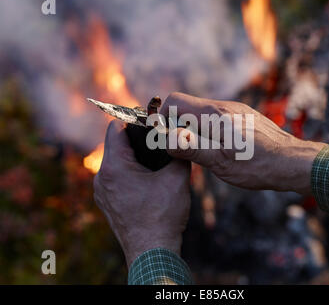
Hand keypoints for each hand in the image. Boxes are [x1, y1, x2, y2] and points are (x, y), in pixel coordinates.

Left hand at [93, 120, 190, 267]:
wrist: (152, 252)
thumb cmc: (162, 216)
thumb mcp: (177, 179)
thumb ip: (179, 154)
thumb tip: (182, 140)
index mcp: (115, 167)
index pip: (116, 129)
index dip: (134, 121)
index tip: (149, 122)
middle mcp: (102, 178)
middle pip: (116, 146)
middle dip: (137, 142)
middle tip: (157, 141)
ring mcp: (102, 192)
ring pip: (116, 163)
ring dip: (133, 159)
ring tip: (153, 162)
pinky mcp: (107, 203)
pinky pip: (115, 179)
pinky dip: (128, 175)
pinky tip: (146, 181)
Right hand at [160, 92, 325, 194]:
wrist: (292, 162)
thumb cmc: (258, 165)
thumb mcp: (219, 162)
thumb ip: (190, 147)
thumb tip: (164, 138)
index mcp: (214, 114)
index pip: (175, 101)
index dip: (163, 117)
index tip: (163, 136)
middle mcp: (223, 106)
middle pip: (187, 106)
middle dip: (178, 125)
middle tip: (182, 149)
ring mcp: (235, 110)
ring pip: (202, 113)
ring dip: (194, 129)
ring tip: (203, 152)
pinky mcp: (243, 116)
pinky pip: (217, 117)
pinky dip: (209, 129)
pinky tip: (219, 147)